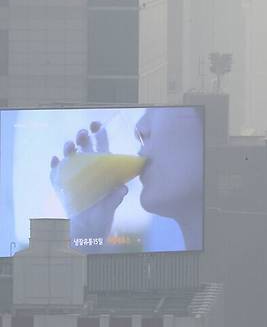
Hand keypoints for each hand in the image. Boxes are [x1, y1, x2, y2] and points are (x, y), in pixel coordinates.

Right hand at [50, 122, 126, 238]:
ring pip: (70, 157)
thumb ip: (116, 195)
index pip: (102, 147)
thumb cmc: (103, 213)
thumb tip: (122, 189)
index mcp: (102, 168)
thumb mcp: (112, 204)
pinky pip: (56, 173)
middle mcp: (88, 169)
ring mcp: (74, 176)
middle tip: (83, 133)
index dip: (99, 134)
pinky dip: (55, 166)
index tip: (97, 125)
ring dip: (69, 149)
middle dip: (83, 138)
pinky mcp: (62, 186)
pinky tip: (55, 160)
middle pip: (85, 148)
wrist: (88, 230)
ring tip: (70, 145)